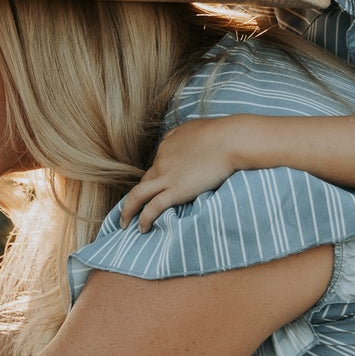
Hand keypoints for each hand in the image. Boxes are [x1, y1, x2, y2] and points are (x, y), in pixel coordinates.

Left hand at [120, 117, 246, 232]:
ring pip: (138, 195)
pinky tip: (143, 228)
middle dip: (134, 197)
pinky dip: (144, 218)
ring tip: (125, 223)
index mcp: (166, 146)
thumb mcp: (193, 127)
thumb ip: (181, 135)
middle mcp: (161, 161)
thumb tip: (177, 140)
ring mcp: (167, 177)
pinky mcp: (176, 190)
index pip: (155, 166)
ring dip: (128, 210)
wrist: (229, 140)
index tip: (154, 192)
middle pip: (143, 182)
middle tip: (131, 211)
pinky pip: (153, 207)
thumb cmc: (219, 132)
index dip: (152, 181)